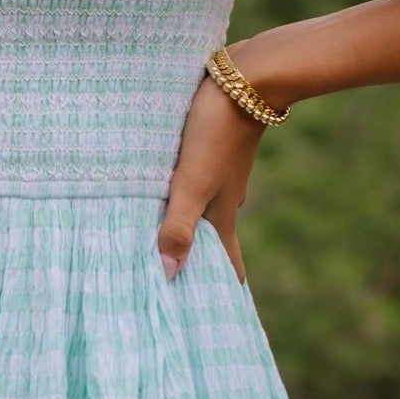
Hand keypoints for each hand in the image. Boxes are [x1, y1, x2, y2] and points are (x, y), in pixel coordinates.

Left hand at [160, 52, 270, 285]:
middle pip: (210, 241)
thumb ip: (178, 226)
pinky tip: (159, 189)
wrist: (248, 79)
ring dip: (182, 227)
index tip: (210, 319)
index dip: (219, 292)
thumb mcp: (191, 182)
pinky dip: (178, 197)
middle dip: (194, 263)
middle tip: (168, 285)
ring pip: (200, 211)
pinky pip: (194, 184)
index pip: (227, 266)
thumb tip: (169, 275)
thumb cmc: (216, 133)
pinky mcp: (213, 151)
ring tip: (151, 238)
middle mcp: (225, 201)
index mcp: (222, 216)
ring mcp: (221, 176)